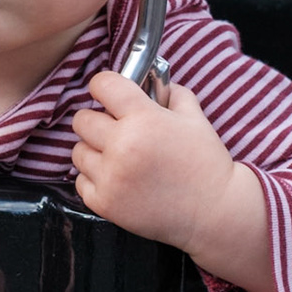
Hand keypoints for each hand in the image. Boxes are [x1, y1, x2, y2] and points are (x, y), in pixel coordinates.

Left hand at [70, 71, 237, 253]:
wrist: (214, 212)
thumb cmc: (206, 163)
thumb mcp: (195, 118)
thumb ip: (171, 92)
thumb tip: (151, 79)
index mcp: (144, 119)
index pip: (102, 84)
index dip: (105, 86)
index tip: (109, 93)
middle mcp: (122, 146)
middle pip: (82, 119)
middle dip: (98, 120)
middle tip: (116, 129)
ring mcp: (111, 177)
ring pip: (78, 151)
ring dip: (94, 150)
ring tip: (118, 157)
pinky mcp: (104, 203)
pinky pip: (80, 181)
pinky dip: (95, 179)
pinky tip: (117, 178)